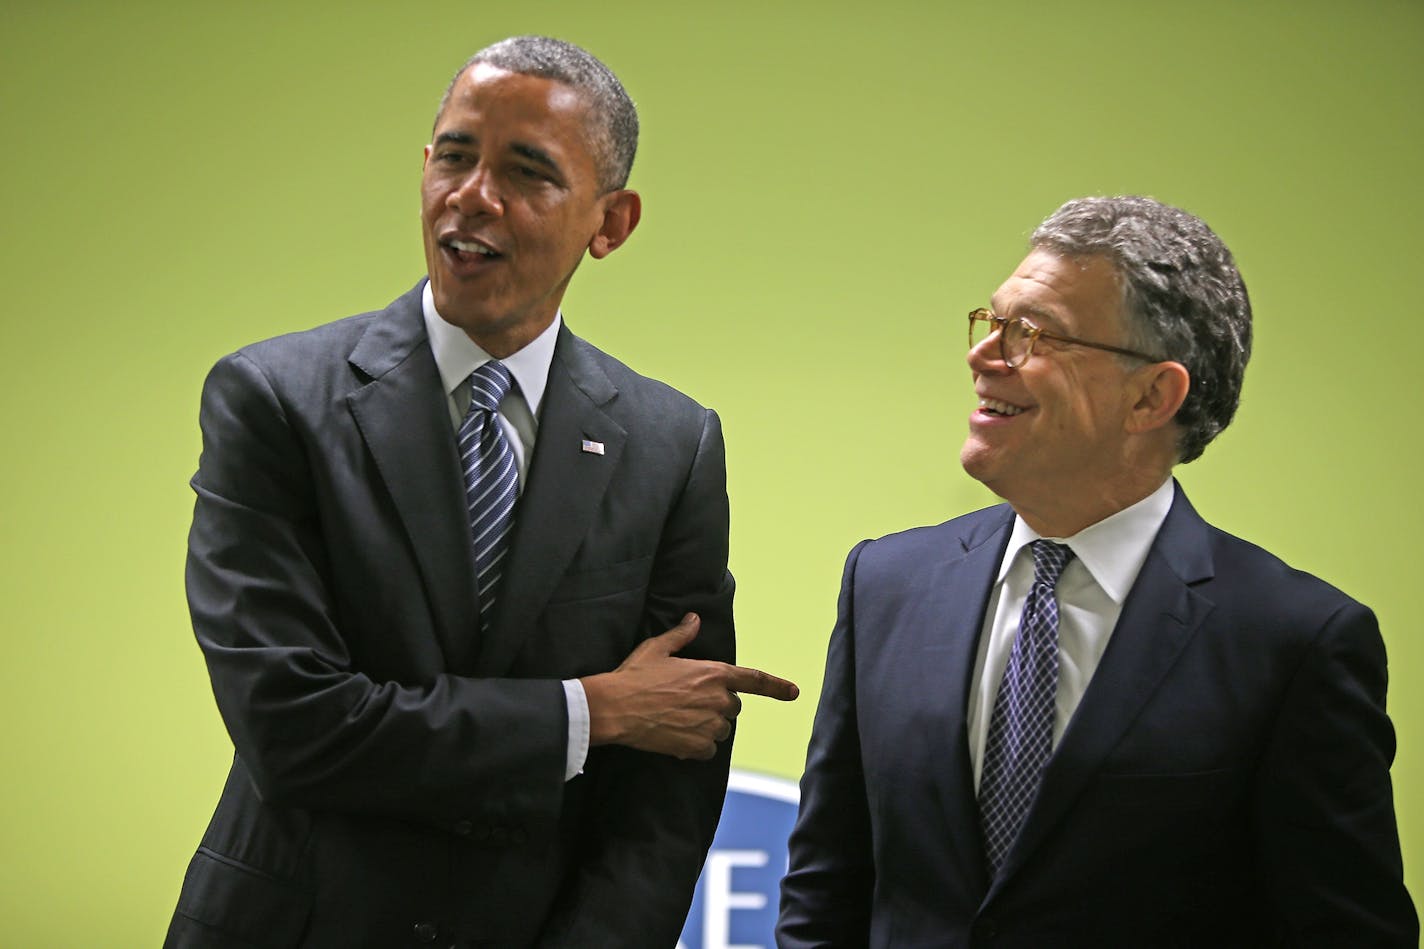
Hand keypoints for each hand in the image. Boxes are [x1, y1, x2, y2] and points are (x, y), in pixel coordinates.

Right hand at [581, 613, 798, 759]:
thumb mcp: (657, 648)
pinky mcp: (697, 747)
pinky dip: (696, 746)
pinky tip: (675, 737)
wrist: (615, 709)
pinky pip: (708, 750)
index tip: (794, 692)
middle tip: (688, 703)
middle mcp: (717, 699)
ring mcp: (708, 725)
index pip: (754, 680)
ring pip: (722, 730)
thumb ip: (681, 635)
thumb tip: (694, 619)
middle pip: (734, 707)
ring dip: (707, 727)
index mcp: (712, 673)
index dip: (777, 686)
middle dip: (717, 706)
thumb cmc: (634, 676)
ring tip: (678, 720)